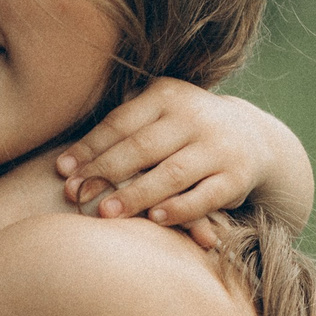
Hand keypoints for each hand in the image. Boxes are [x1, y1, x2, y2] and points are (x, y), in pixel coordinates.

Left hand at [55, 80, 307, 247]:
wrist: (252, 136)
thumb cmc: (181, 128)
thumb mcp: (156, 112)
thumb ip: (121, 126)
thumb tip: (68, 163)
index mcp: (167, 95)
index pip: (121, 123)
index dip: (90, 147)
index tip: (63, 170)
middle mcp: (195, 117)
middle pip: (142, 147)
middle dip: (105, 172)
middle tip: (75, 194)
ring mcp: (219, 146)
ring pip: (172, 173)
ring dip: (136, 195)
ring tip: (106, 212)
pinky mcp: (237, 176)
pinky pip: (205, 196)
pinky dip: (179, 209)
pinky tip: (154, 220)